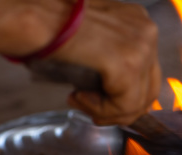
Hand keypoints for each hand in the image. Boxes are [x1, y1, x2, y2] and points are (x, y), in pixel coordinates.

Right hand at [53, 0, 161, 125]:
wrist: (33, 15)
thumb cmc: (52, 24)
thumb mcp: (95, 36)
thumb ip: (115, 56)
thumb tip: (119, 91)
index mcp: (140, 22)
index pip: (149, 73)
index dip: (126, 97)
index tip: (99, 101)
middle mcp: (147, 32)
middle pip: (149, 91)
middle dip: (121, 110)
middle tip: (92, 111)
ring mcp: (141, 48)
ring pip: (137, 103)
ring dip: (107, 112)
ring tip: (79, 101)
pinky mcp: (127, 66)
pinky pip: (123, 106)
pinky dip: (99, 109)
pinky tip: (78, 96)